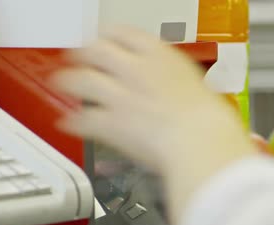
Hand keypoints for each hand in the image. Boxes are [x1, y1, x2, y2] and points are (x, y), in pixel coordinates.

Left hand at [51, 27, 257, 221]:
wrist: (201, 142)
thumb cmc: (210, 122)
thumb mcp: (198, 89)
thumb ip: (177, 85)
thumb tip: (177, 91)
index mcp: (161, 56)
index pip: (124, 33)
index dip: (110, 36)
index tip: (107, 41)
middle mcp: (135, 69)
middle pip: (96, 50)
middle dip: (82, 54)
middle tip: (77, 57)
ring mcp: (120, 95)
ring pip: (81, 80)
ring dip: (68, 82)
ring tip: (62, 83)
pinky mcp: (110, 123)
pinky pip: (83, 119)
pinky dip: (73, 122)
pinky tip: (68, 123)